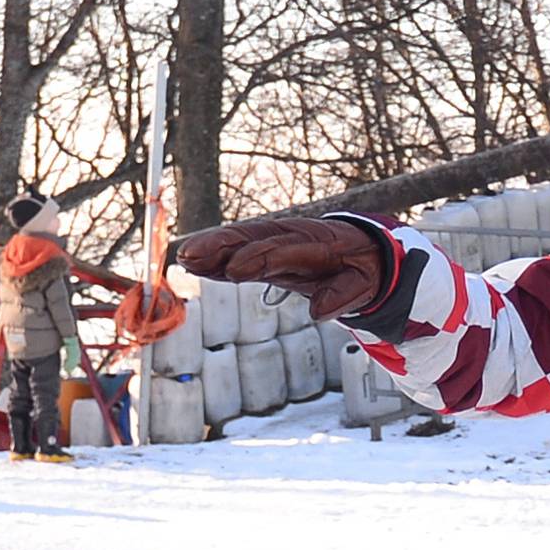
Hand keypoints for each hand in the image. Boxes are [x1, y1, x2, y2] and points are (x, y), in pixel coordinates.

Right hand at [169, 215, 394, 320]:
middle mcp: (291, 238)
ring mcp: (276, 244)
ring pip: (240, 242)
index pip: (283, 249)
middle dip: (221, 245)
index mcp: (317, 243)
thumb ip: (344, 296)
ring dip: (211, 249)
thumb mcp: (365, 283)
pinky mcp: (265, 254)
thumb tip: (320, 311)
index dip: (258, 258)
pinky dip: (216, 258)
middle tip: (193, 255)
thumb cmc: (363, 268)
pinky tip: (193, 264)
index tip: (234, 270)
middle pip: (252, 237)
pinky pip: (237, 253)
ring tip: (184, 258)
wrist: (362, 251)